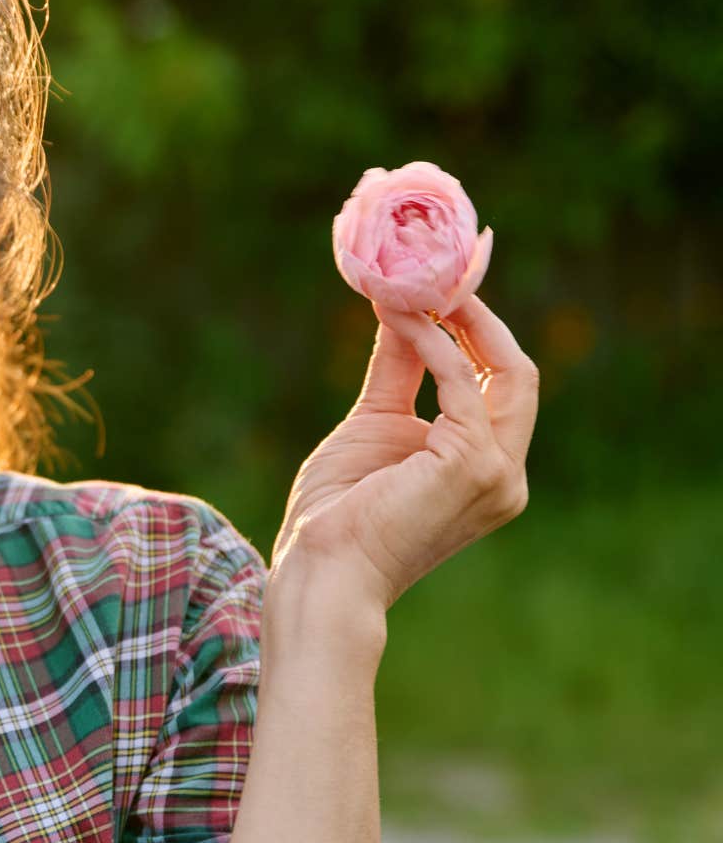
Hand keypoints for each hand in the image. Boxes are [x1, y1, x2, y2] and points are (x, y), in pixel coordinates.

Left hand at [271, 293, 539, 610]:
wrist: (323, 569)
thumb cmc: (339, 512)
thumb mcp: (374, 423)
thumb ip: (399, 371)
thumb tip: (404, 311)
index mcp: (489, 469)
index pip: (504, 388)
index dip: (481, 334)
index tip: (446, 287)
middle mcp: (507, 474)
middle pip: (518, 374)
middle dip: (480, 318)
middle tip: (436, 273)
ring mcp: (498, 473)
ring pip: (505, 372)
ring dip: (458, 320)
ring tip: (413, 284)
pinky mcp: (473, 465)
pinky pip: (459, 383)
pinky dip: (432, 342)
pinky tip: (399, 318)